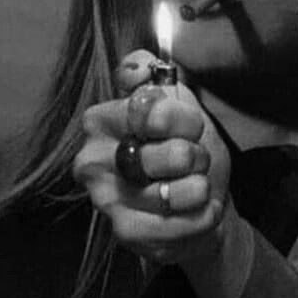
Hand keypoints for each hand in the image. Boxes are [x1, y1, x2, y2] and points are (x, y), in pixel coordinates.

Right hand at [73, 49, 234, 273]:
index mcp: (103, 121)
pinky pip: (180, 221)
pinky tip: (197, 209)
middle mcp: (93, 159)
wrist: (204, 202)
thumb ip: (156, 77)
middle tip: (192, 161)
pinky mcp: (126, 231)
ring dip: (199, 187)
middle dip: (196, 157)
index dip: (183, 119)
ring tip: (194, 186)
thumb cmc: (188, 150)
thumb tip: (137, 66)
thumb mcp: (181, 105)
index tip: (192, 127)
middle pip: (169, 153)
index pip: (148, 109)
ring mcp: (106, 198)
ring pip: (175, 191)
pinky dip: (202, 215)